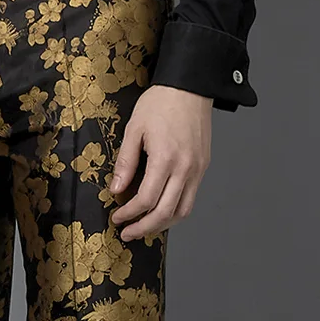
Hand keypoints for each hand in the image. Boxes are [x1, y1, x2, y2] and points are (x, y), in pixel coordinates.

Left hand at [110, 84, 212, 239]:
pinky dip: (175, 211)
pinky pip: (190, 198)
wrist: (190, 87)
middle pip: (166, 213)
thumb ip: (126, 162)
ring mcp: (197, 169)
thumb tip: (117, 189)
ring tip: (144, 227)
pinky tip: (160, 210)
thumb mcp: (134, 129)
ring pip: (182, 211)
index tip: (117, 217)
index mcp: (166, 159)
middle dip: (144, 228)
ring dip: (162, 224)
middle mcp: (185, 168)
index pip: (147, 199)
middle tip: (127, 233)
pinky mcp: (203, 167)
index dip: (129, 213)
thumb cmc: (160, 103)